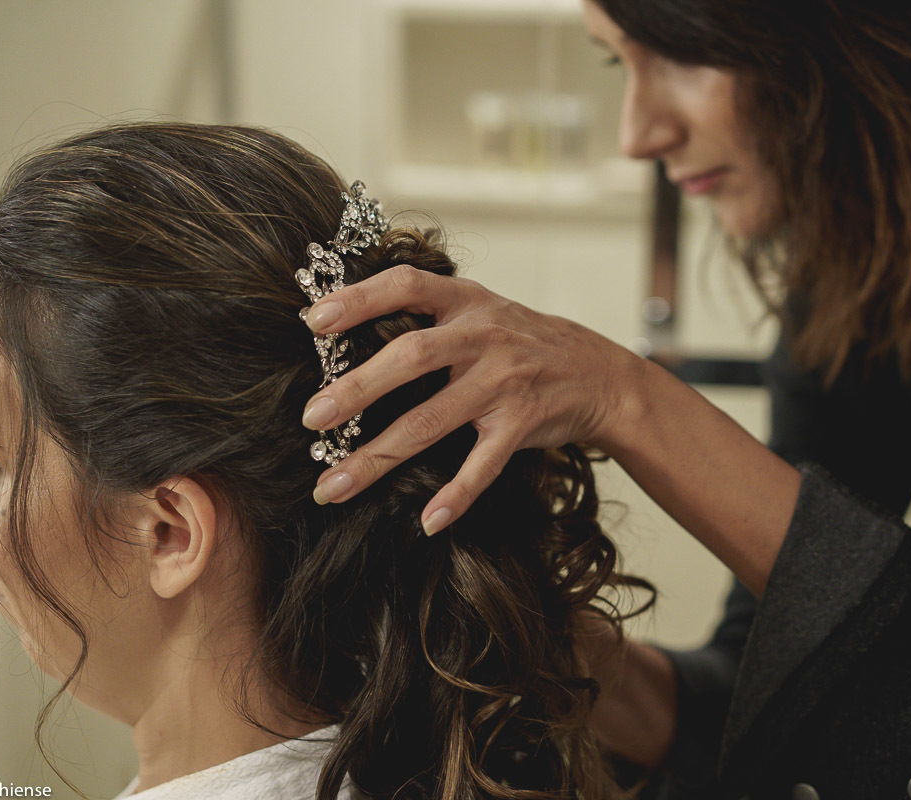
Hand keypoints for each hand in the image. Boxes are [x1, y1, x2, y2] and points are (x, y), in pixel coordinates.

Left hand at [300, 264, 642, 533]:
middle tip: (312, 417)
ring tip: (334, 485)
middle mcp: (483, 336)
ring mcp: (504, 382)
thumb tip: (342, 322)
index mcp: (466, 301)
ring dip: (380, 456)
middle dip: (357, 387)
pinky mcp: (523, 424)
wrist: (598, 373)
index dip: (359, 298)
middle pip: (412, 356)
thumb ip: (428, 314)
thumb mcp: (481, 309)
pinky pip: (483, 465)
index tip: (312, 320)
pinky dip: (456, 495)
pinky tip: (428, 521)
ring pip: (433, 420)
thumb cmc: (521, 341)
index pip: (407, 286)